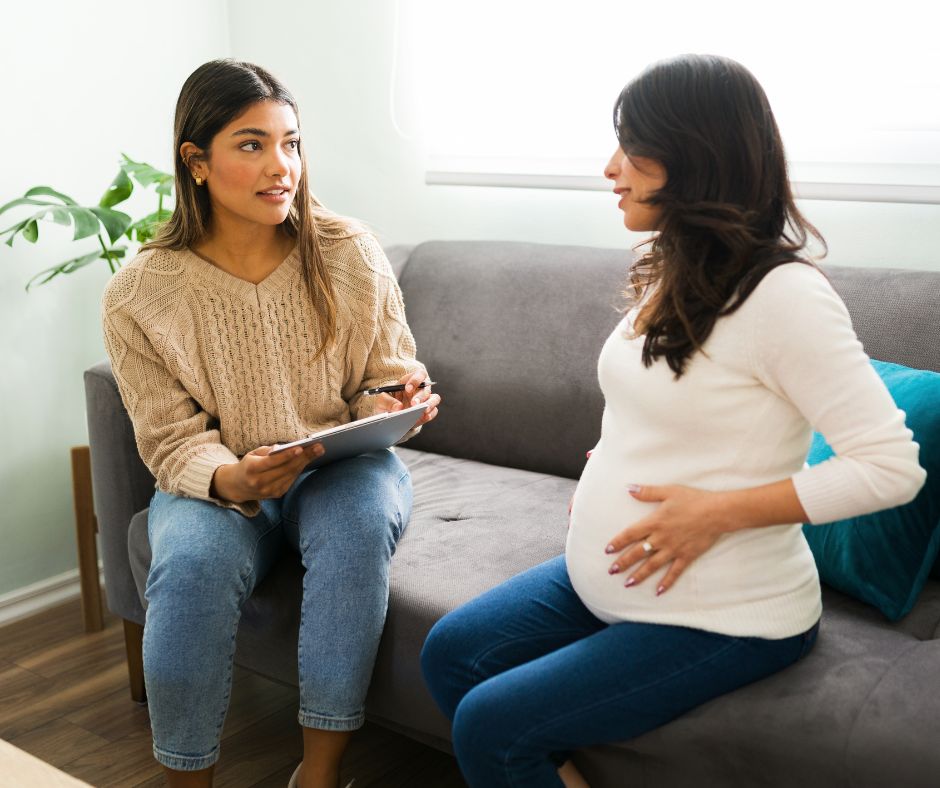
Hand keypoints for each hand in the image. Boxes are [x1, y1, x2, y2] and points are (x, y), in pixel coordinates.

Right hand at [211, 442, 323, 502]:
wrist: (237, 486)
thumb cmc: (248, 465)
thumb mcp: (252, 454)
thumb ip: (267, 451)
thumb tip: (284, 448)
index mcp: (252, 469)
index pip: (272, 462)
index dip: (287, 455)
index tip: (300, 448)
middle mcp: (260, 482)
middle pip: (286, 468)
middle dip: (304, 457)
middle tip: (319, 447)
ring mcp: (269, 490)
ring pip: (291, 474)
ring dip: (306, 462)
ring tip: (318, 451)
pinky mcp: (276, 494)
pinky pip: (291, 480)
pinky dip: (300, 469)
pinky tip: (309, 460)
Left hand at [372, 370, 440, 426]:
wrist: (388, 419)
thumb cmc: (386, 405)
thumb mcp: (381, 401)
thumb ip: (387, 401)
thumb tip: (398, 407)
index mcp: (409, 382)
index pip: (419, 374)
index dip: (416, 380)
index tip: (408, 389)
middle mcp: (419, 390)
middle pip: (427, 388)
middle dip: (421, 396)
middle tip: (414, 404)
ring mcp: (425, 401)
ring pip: (435, 398)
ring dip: (430, 404)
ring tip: (422, 411)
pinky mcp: (427, 412)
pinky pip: (434, 411)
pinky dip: (430, 414)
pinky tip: (423, 417)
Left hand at [604, 484, 731, 594]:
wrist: (717, 512)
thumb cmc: (693, 499)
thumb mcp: (668, 491)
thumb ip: (647, 492)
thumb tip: (628, 488)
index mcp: (654, 522)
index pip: (630, 534)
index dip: (617, 543)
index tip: (607, 551)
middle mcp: (661, 538)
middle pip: (638, 553)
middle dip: (623, 563)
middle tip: (611, 571)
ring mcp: (673, 549)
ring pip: (652, 565)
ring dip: (639, 575)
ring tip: (628, 584)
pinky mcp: (687, 556)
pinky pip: (674, 572)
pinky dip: (666, 582)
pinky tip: (658, 592)